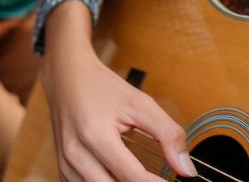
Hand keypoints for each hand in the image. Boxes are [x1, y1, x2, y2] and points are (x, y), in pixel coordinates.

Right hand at [42, 1, 196, 180]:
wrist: (66, 75)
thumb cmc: (100, 87)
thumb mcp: (140, 103)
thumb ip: (167, 134)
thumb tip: (186, 168)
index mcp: (96, 135)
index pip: (133, 177)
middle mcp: (76, 153)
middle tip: (155, 178)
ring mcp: (66, 162)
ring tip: (137, 176)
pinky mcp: (62, 166)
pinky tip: (116, 177)